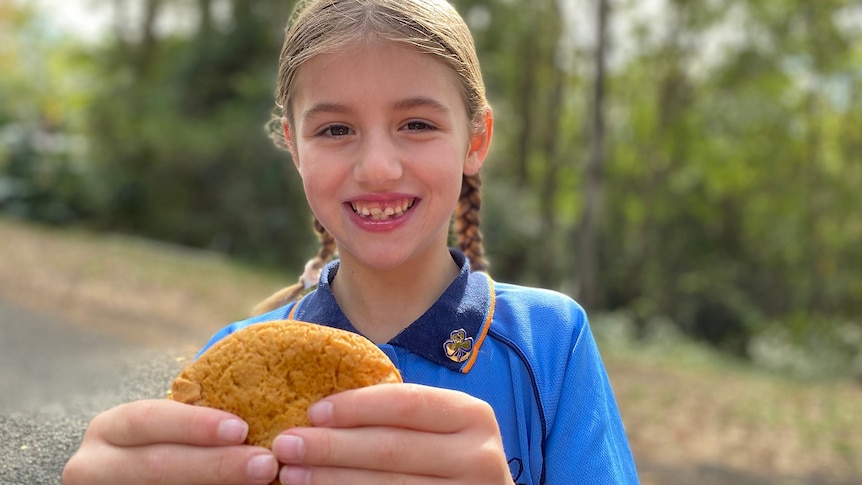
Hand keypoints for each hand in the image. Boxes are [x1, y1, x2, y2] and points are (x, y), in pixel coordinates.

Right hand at [62, 399, 278, 484]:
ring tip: (260, 484)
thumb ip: (203, 424)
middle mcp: (95, 467)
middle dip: (215, 466)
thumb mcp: (170, 431)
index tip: (241, 428)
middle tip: (264, 464)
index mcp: (110, 430)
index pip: (147, 420)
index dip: (194, 424)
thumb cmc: (171, 444)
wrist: (144, 478)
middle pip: (155, 467)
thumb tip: (260, 422)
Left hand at [272, 383, 513, 484]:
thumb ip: (397, 415)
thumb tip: (321, 410)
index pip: (407, 404)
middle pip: (392, 448)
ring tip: (291, 474)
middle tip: (285, 444)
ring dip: (331, 480)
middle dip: (332, 446)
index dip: (357, 407)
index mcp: (473, 416)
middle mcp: (479, 457)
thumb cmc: (446, 456)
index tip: (313, 411)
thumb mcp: (436, 426)